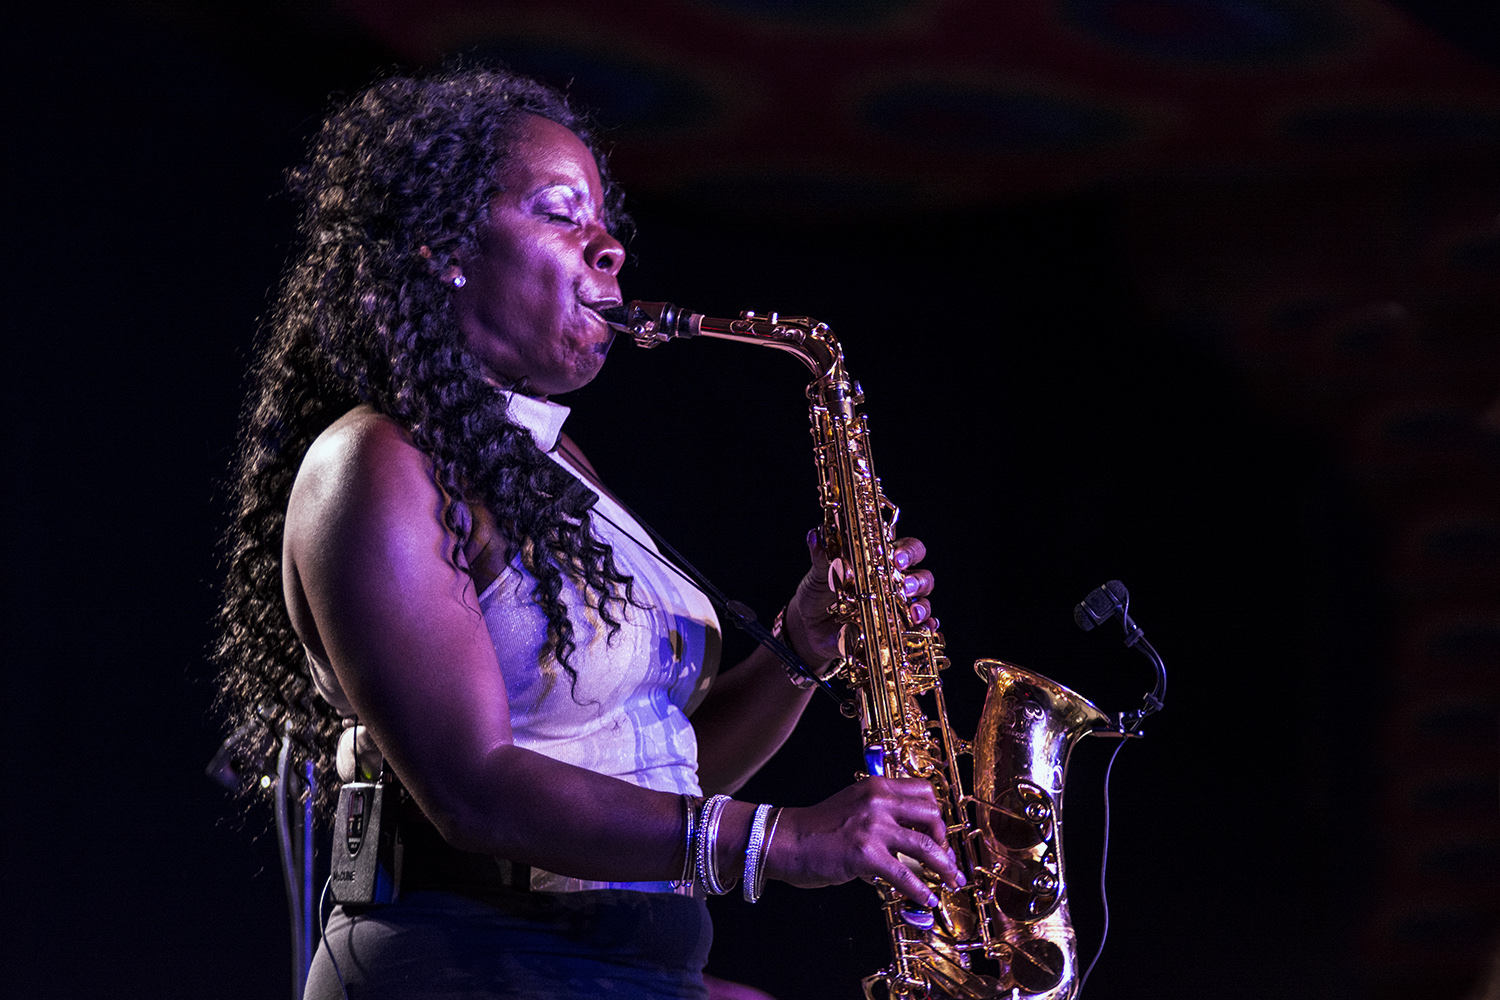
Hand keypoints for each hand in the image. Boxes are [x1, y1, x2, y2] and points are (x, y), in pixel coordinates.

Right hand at [764, 777, 963, 904]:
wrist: (785, 839)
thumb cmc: (815, 827)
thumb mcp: (852, 804)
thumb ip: (879, 813)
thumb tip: (905, 838)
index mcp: (876, 787)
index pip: (924, 791)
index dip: (937, 814)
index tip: (939, 833)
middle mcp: (879, 801)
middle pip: (932, 816)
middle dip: (945, 840)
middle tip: (946, 859)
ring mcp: (873, 827)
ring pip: (926, 845)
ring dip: (944, 866)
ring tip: (951, 881)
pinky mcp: (866, 854)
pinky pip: (905, 874)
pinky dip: (921, 889)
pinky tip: (928, 898)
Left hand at [783, 531, 937, 671]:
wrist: (808, 627)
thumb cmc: (818, 593)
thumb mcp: (818, 574)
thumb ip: (821, 557)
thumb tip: (815, 535)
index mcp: (880, 561)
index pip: (905, 548)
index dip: (907, 551)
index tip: (897, 558)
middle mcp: (894, 582)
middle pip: (921, 575)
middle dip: (918, 580)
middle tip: (906, 586)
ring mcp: (897, 607)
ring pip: (923, 601)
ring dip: (923, 606)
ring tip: (914, 614)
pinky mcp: (894, 630)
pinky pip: (918, 630)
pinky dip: (925, 629)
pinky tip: (924, 630)